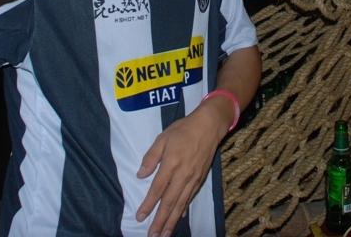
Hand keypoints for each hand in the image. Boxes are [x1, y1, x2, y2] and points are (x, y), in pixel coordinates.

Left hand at [135, 103, 229, 236]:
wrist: (209, 125)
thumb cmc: (183, 129)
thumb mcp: (163, 138)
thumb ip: (151, 157)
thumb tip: (141, 175)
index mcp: (171, 163)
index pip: (158, 189)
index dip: (149, 204)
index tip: (140, 217)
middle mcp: (183, 174)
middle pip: (170, 202)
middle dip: (161, 221)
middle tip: (153, 235)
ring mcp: (194, 178)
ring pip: (181, 204)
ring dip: (172, 220)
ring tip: (165, 234)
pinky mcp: (201, 178)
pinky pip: (191, 197)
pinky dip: (184, 209)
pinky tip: (178, 218)